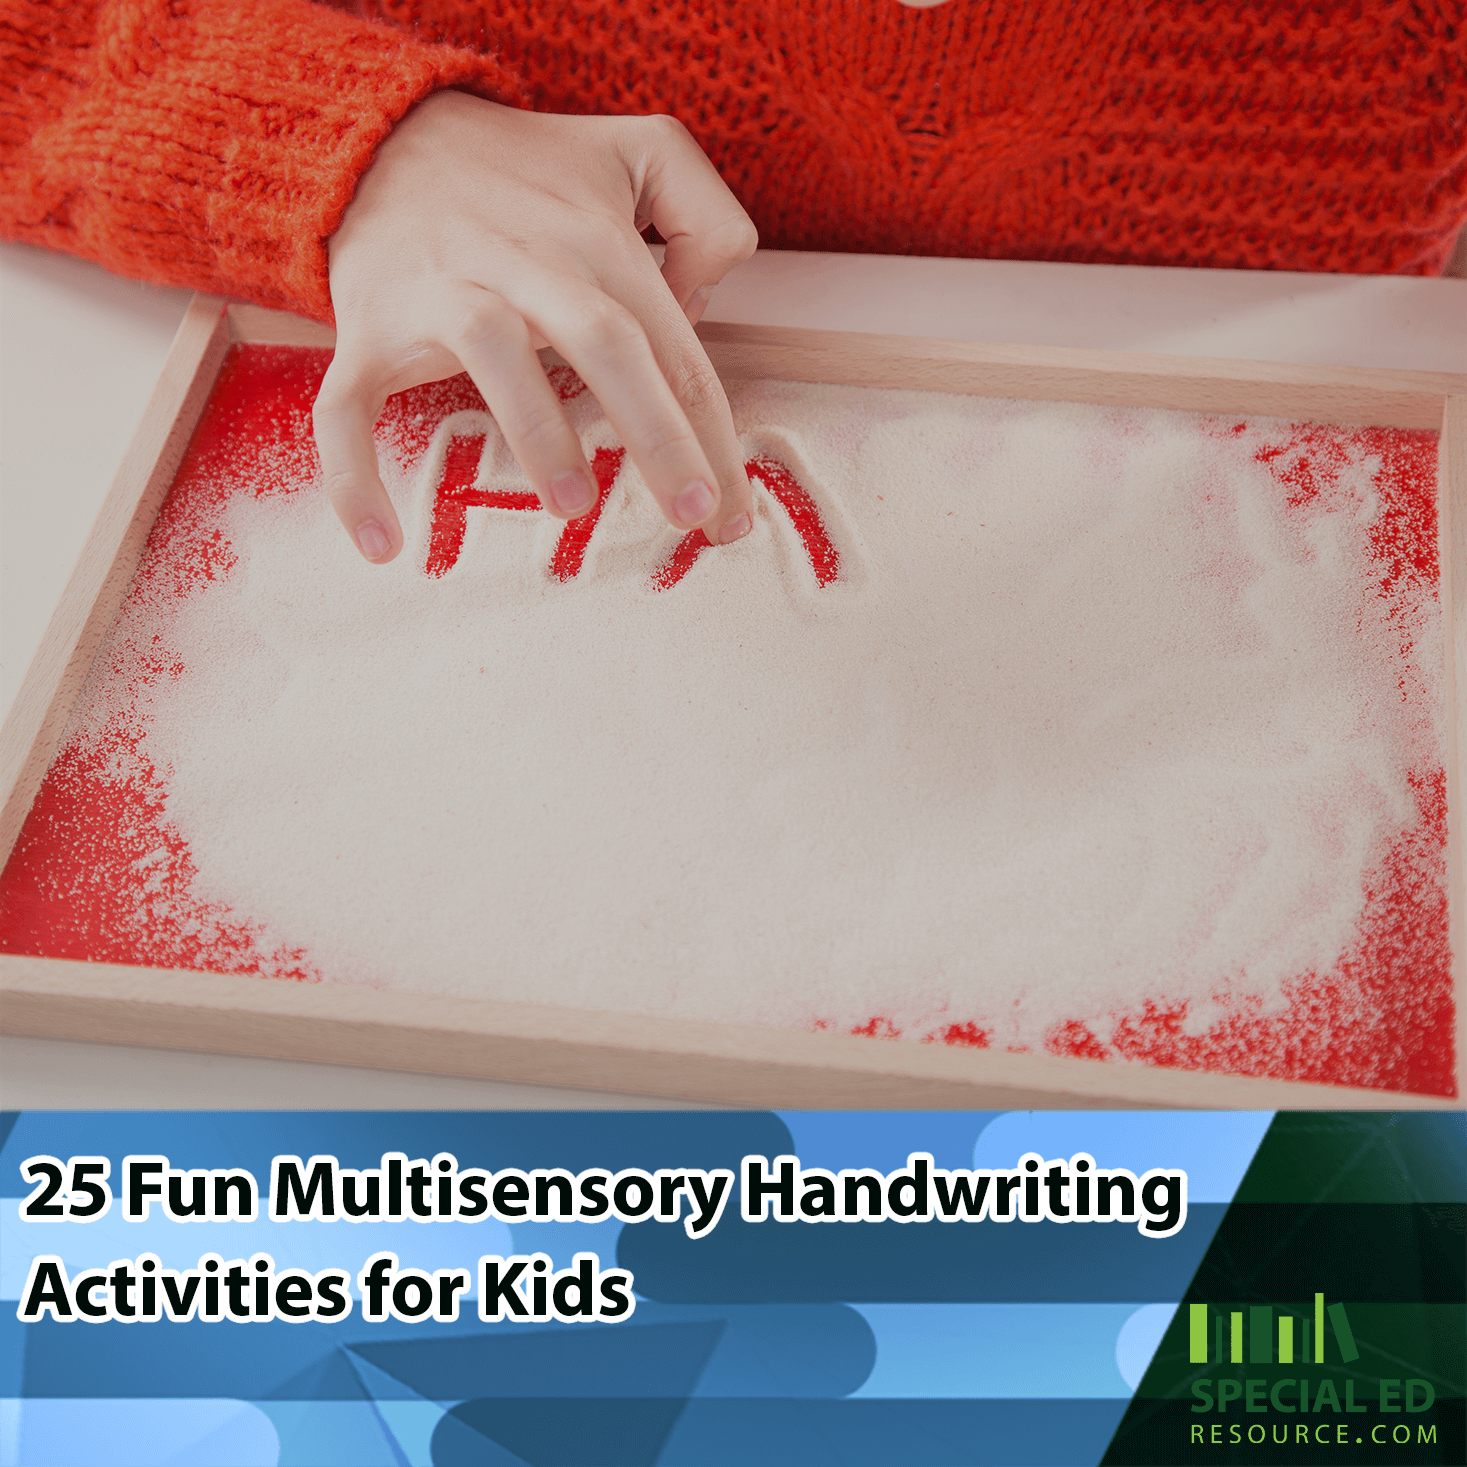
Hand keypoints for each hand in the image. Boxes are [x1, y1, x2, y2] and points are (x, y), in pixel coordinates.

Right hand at [314, 91, 758, 562]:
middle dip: (657, 431)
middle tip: (690, 512)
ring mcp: (442, 297)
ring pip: (493, 356)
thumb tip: (700, 311)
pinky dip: (355, 475)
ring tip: (574, 504)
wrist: (378, 138)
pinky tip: (383, 544)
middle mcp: (525, 265)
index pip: (674, 346)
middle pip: (606, 341)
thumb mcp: (640, 153)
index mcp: (597, 241)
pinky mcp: (370, 331)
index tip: (731, 511)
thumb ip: (708, 219)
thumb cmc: (527, 173)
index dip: (712, 432)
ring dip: (536, 430)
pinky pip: (349, 406)